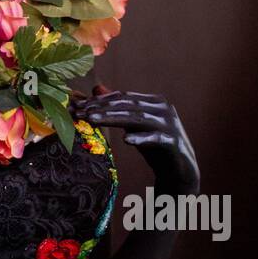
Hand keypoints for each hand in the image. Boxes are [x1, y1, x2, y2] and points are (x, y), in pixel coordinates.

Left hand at [71, 83, 199, 195]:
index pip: (122, 98)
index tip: (77, 106)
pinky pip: (155, 139)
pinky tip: (126, 140)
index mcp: (153, 101)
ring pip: (138, 119)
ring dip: (113, 119)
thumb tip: (97, 88)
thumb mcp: (134, 125)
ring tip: (93, 121)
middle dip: (101, 108)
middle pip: (127, 106)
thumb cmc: (154, 146)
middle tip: (79, 112)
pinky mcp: (173, 142)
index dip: (99, 101)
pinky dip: (141, 139)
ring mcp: (170, 124)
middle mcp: (162, 108)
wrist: (180, 170)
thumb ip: (118, 107)